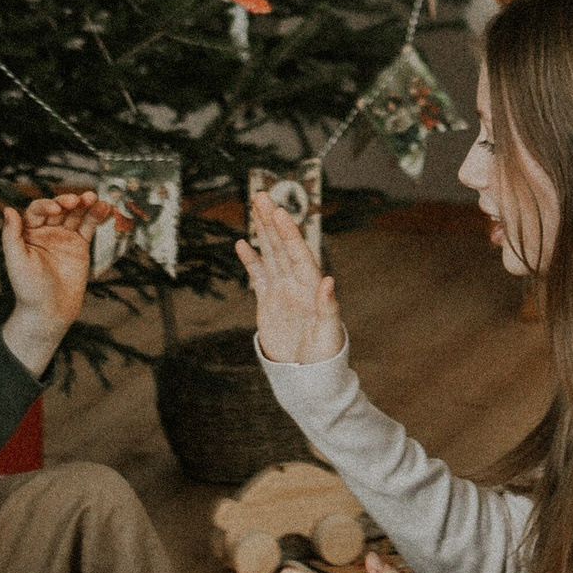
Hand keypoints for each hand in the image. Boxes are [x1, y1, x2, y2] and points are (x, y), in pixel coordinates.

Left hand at [0, 188, 105, 374]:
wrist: (49, 313)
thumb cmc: (29, 289)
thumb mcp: (17, 261)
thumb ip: (11, 235)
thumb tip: (7, 209)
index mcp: (28, 232)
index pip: (37, 210)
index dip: (47, 205)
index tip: (57, 209)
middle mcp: (46, 231)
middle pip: (59, 208)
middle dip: (69, 201)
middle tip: (79, 200)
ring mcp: (64, 237)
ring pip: (76, 215)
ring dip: (85, 204)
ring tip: (95, 198)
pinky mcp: (80, 246)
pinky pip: (89, 227)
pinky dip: (96, 216)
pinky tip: (105, 208)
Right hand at [236, 195, 340, 365]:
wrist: (308, 376)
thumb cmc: (325, 355)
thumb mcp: (329, 333)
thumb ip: (328, 307)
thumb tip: (328, 280)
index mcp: (311, 288)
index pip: (298, 254)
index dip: (289, 233)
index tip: (279, 213)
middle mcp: (296, 284)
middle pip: (282, 246)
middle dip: (271, 222)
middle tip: (261, 196)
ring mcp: (282, 291)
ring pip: (270, 254)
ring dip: (262, 231)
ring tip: (254, 207)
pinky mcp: (268, 303)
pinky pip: (258, 276)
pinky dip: (251, 260)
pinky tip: (243, 243)